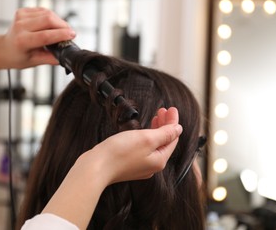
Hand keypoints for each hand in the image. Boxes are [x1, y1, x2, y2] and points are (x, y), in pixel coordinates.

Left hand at [2, 7, 75, 67]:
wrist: (4, 48)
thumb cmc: (18, 56)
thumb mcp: (34, 62)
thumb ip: (50, 59)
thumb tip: (65, 57)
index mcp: (22, 41)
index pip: (46, 35)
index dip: (62, 34)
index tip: (73, 35)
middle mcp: (20, 27)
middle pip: (48, 19)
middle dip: (63, 25)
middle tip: (70, 33)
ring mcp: (20, 17)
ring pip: (47, 13)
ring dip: (59, 21)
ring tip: (62, 30)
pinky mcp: (23, 11)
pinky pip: (43, 10)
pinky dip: (51, 17)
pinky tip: (52, 24)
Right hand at [41, 107, 181, 228]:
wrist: (96, 167)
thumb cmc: (119, 153)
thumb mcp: (146, 138)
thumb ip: (164, 133)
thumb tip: (178, 129)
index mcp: (159, 160)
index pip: (172, 139)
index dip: (173, 122)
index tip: (171, 108)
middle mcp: (152, 166)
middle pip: (164, 142)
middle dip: (166, 125)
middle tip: (164, 110)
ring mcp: (140, 166)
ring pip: (154, 145)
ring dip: (157, 130)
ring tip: (156, 117)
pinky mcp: (129, 165)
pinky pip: (144, 149)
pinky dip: (147, 137)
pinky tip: (142, 131)